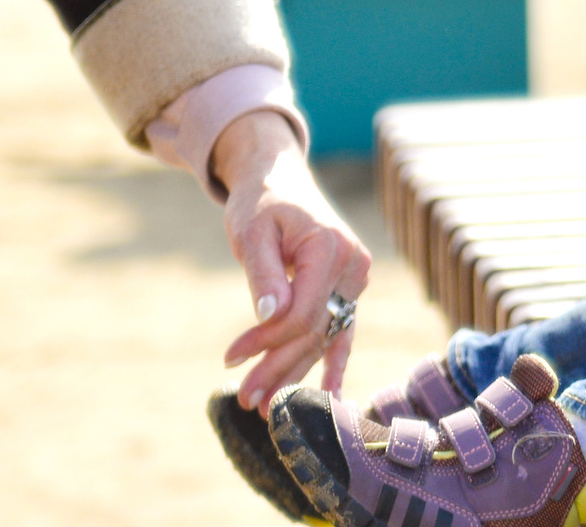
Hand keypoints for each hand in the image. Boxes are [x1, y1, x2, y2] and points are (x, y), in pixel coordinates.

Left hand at [214, 112, 372, 410]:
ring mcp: (355, 279)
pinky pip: (342, 330)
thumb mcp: (253, 232)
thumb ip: (263, 274)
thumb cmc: (261, 202)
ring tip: (265, 405)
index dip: (266, 341)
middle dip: (278, 367)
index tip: (230, 358)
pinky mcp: (349, 288)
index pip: (302, 313)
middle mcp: (353, 266)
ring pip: (325, 336)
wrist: (279, 179)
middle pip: (314, 331)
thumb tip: (268, 317)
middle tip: (245, 400)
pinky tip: (333, 396)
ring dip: (296, 371)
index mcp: (331, 248)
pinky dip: (334, 361)